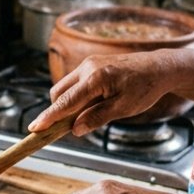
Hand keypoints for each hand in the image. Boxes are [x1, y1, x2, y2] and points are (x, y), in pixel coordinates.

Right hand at [29, 51, 174, 136]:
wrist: (158, 67)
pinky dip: (77, 96)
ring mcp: (88, 63)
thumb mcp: (123, 108)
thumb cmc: (145, 88)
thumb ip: (97, 118)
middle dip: (58, 111)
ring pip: (65, 87)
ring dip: (67, 103)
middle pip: (59, 93)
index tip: (34, 128)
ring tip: (87, 115)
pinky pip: (75, 82)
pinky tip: (93, 104)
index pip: (65, 102)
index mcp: (96, 79)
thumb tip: (75, 129)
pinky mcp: (91, 64)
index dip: (49, 117)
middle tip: (67, 128)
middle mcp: (87, 67)